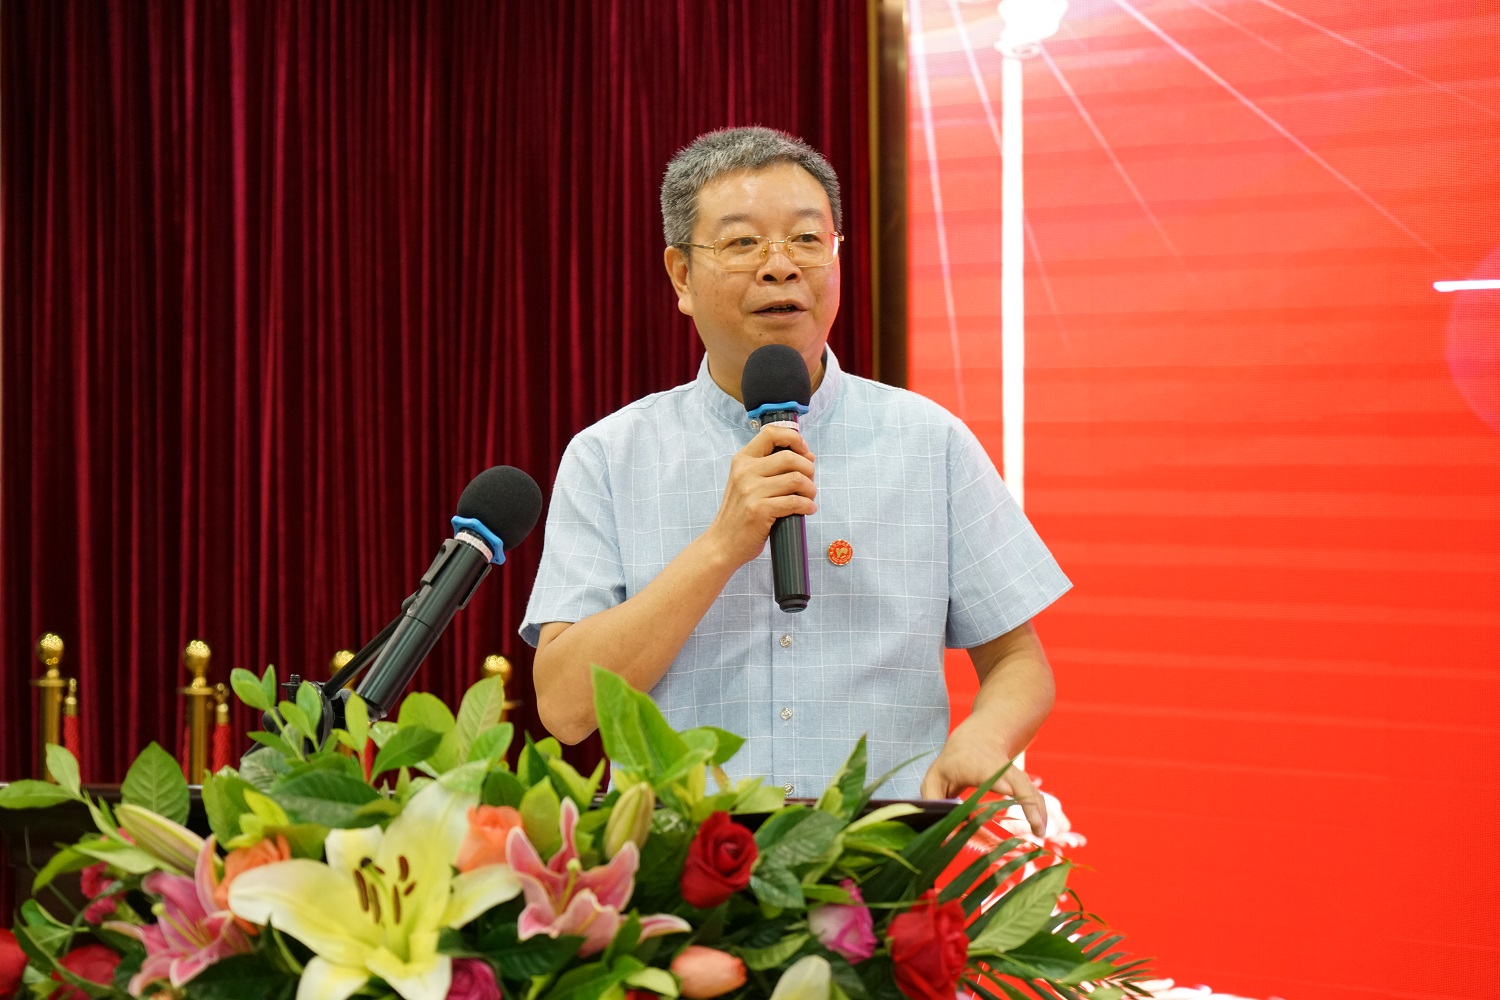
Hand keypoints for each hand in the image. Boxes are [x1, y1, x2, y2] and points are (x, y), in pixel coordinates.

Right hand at [703, 424, 816, 567]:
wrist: (722, 543)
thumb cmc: (740, 513)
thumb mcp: (747, 482)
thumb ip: (770, 467)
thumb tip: (807, 455)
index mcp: (742, 460)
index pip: (771, 433)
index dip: (794, 438)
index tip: (804, 451)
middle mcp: (745, 471)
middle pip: (790, 457)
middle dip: (808, 469)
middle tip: (809, 484)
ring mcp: (751, 491)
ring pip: (796, 479)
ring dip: (810, 489)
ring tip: (809, 498)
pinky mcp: (759, 510)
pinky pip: (794, 502)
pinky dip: (807, 506)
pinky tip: (807, 510)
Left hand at [919, 726, 1046, 836]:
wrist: (978, 738)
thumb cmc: (952, 762)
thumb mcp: (934, 777)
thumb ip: (933, 800)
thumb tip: (939, 828)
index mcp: (976, 766)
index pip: (992, 776)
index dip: (1003, 787)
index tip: (1012, 798)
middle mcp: (1000, 768)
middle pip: (1019, 783)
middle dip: (1030, 803)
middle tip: (1037, 830)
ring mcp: (1013, 774)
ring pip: (1030, 789)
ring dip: (1038, 811)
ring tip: (1040, 833)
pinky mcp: (1022, 781)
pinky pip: (1034, 795)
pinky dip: (1040, 810)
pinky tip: (1040, 827)